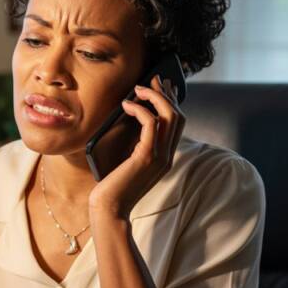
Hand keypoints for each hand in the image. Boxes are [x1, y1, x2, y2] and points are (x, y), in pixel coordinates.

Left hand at [88, 74, 184, 218]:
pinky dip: (140, 109)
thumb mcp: (128, 162)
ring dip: (155, 96)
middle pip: (178, 115)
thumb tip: (131, 119)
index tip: (163, 85)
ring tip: (138, 88)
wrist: (109, 209)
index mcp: (165, 157)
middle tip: (152, 78)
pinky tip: (126, 105)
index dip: (172, 101)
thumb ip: (135, 145)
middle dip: (166, 93)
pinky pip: (152, 123)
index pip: (177, 123)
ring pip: (170, 115)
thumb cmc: (113, 187)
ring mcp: (160, 157)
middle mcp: (167, 156)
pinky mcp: (147, 157)